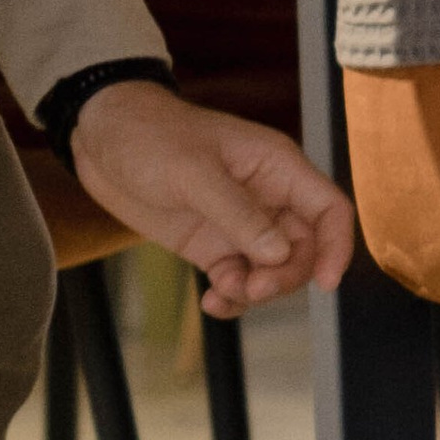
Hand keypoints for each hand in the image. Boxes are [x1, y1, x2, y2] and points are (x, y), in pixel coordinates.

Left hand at [70, 80, 354, 314]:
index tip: (325, 283)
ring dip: (255, 291)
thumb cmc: (150, 136)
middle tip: (251, 289)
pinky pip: (237, 278)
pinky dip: (231, 297)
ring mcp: (239, 223)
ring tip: (220, 293)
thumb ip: (239, 214)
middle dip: (285, 276)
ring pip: (272, 270)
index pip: (329, 209)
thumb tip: (279, 255)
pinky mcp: (211, 243)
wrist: (101, 136)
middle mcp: (267, 197)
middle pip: (304, 249)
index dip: (337, 246)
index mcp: (277, 167)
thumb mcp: (194, 173)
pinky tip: (211, 303)